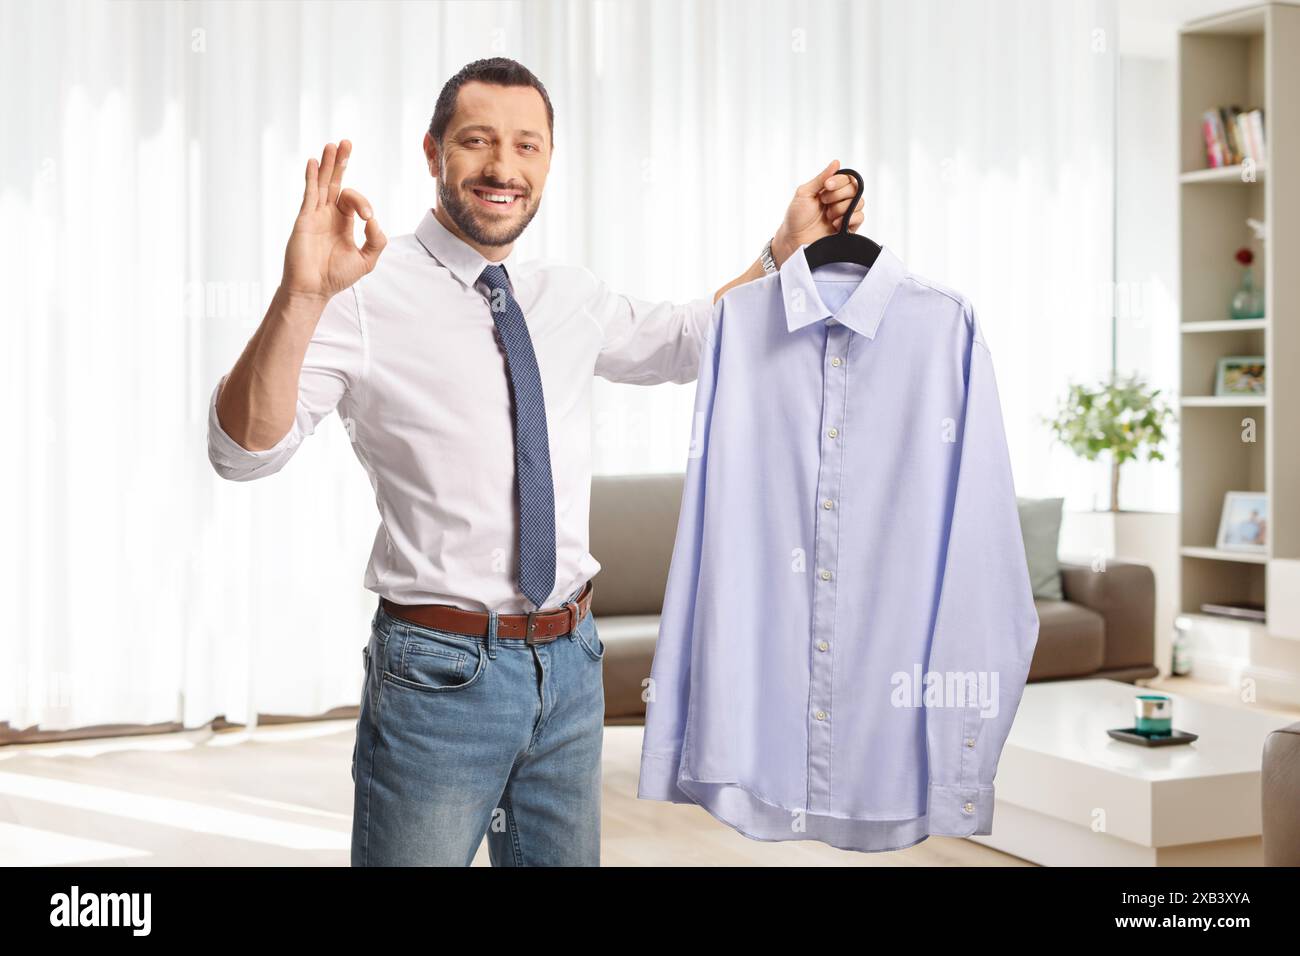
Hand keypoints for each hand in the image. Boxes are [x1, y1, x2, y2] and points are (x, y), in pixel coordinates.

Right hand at [281, 140, 387, 301]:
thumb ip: (377, 240)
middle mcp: (328, 214)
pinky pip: (309, 194)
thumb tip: (374, 219)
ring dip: (328, 164)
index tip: (369, 217)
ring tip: (332, 145)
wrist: (313, 289)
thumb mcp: (367, 259)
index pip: (354, 200)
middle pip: (335, 182)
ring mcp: (315, 215)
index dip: (364, 203)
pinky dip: (311, 178)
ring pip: (322, 183)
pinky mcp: (304, 219)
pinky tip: (314, 162)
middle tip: (346, 142)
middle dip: (342, 162)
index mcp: (342, 222)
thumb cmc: (336, 276)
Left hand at [772, 159, 865, 265]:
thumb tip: (836, 162)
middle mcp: (839, 200)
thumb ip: (821, 178)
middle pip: (855, 188)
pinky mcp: (848, 228)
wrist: (794, 241)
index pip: (847, 178)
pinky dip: (849, 219)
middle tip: (824, 203)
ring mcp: (845, 214)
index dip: (839, 181)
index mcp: (830, 190)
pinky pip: (860, 217)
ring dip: (842, 208)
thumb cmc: (795, 217)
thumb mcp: (804, 193)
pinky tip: (835, 225)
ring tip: (828, 217)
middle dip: (839, 195)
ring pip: (859, 202)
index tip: (827, 187)